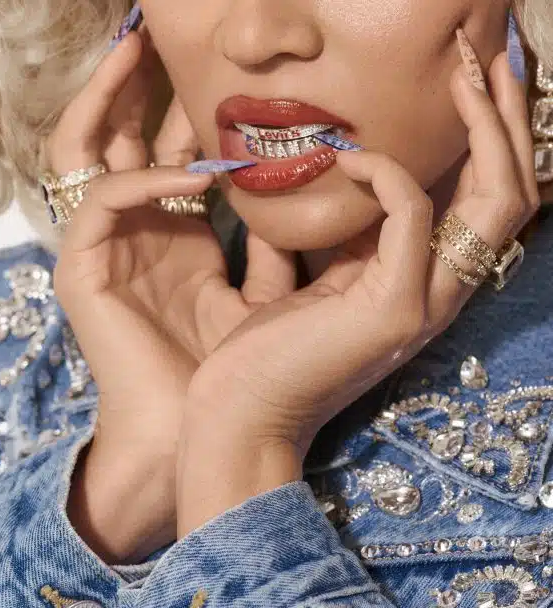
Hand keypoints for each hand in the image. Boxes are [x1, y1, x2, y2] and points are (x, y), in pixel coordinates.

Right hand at [46, 28, 296, 560]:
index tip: (218, 79)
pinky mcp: (84, 273)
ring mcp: (104, 252)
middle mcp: (135, 237)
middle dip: (137, 86)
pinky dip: (146, 181)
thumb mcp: (271, 295)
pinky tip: (194, 172)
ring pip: (88, 151)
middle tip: (158, 35)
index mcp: (175, 241)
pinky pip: (103, 201)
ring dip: (112, 100)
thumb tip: (321, 201)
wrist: (213, 437)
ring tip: (139, 51)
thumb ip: (280, 247)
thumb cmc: (247, 374)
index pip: (170, 156)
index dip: (187, 112)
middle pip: (120, 137)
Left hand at [176, 51, 539, 536]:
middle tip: (489, 47)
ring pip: (495, 196)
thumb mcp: (316, 278)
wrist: (240, 415)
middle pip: (511, 191)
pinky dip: (381, 170)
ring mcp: (427, 302)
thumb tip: (347, 168)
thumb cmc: (267, 352)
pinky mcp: (393, 306)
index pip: (484, 200)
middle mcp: (441, 292)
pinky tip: (342, 154)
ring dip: (483, 122)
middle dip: (507, 115)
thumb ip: (345, 232)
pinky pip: (411, 211)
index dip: (490, 136)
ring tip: (463, 67)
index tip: (471, 76)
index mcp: (422, 284)